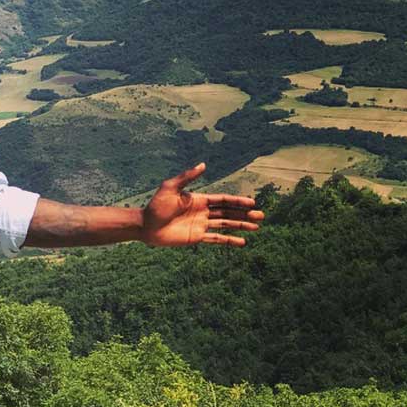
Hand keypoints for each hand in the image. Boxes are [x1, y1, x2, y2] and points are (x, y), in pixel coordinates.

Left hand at [142, 163, 264, 246]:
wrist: (145, 226)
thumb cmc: (156, 206)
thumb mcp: (170, 188)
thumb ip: (187, 177)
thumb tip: (203, 164)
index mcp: (198, 199)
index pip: (223, 200)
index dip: (238, 201)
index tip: (252, 203)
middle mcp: (202, 212)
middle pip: (228, 212)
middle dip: (244, 214)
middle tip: (261, 216)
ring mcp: (201, 225)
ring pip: (225, 224)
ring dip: (241, 225)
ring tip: (256, 227)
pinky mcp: (196, 237)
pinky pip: (216, 239)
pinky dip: (229, 240)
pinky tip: (242, 242)